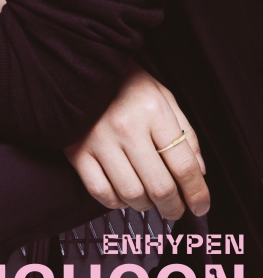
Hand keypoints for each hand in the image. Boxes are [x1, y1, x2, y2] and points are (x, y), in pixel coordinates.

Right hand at [65, 65, 209, 220]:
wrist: (78, 67)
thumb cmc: (123, 81)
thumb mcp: (162, 95)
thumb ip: (185, 132)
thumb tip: (199, 171)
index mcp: (152, 110)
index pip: (183, 165)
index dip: (197, 193)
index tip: (201, 206)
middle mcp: (126, 126)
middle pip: (159, 186)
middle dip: (174, 207)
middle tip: (177, 209)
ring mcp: (99, 140)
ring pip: (131, 194)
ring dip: (146, 205)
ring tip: (149, 199)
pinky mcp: (77, 150)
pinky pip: (100, 192)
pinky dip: (116, 202)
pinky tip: (122, 194)